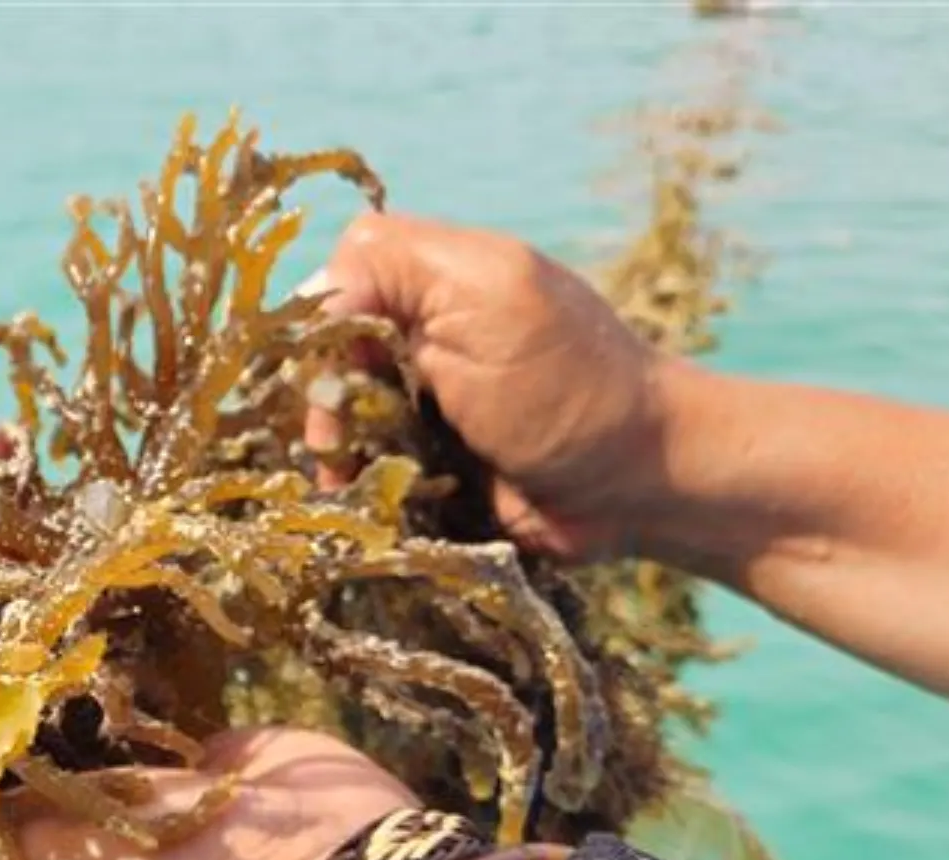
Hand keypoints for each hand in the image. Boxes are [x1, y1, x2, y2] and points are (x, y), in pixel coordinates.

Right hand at [309, 212, 695, 561]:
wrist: (639, 487)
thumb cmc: (573, 391)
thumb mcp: (486, 302)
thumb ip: (393, 276)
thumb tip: (309, 295)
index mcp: (443, 274)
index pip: (344, 271)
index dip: (323, 319)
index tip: (335, 372)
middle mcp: (429, 328)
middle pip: (330, 345)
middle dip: (325, 396)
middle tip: (337, 442)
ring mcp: (428, 397)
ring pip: (340, 409)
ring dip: (339, 446)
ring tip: (349, 482)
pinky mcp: (431, 458)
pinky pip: (366, 461)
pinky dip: (358, 481)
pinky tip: (363, 499)